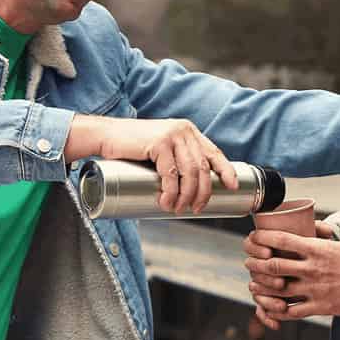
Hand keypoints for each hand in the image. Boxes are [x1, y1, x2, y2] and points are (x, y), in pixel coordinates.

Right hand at [64, 114, 237, 213]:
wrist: (106, 135)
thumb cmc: (132, 148)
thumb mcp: (161, 150)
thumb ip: (176, 160)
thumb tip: (191, 189)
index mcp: (188, 132)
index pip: (214, 152)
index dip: (226, 171)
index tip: (233, 187)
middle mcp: (184, 130)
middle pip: (202, 167)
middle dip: (202, 192)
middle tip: (196, 209)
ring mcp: (172, 135)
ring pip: (189, 172)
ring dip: (186, 195)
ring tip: (178, 208)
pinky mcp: (159, 142)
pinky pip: (171, 173)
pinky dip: (170, 191)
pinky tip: (166, 201)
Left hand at [243, 231, 339, 327]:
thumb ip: (324, 240)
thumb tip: (315, 228)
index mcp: (318, 249)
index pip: (282, 239)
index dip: (263, 238)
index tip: (253, 237)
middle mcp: (313, 268)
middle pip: (273, 265)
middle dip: (256, 264)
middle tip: (248, 263)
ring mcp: (316, 289)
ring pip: (278, 289)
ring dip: (261, 287)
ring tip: (254, 285)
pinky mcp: (321, 307)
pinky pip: (292, 311)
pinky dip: (277, 310)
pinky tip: (271, 308)